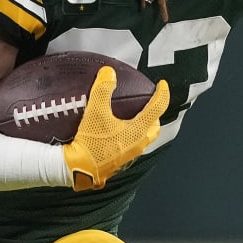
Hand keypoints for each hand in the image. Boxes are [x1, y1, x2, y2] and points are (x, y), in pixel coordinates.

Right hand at [61, 67, 169, 190]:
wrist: (80, 169)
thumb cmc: (90, 143)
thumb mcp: (95, 112)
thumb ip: (102, 90)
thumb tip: (109, 73)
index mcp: (138, 130)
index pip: (157, 108)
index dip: (162, 94)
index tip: (162, 85)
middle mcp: (138, 143)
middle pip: (154, 126)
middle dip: (155, 113)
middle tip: (149, 102)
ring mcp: (131, 154)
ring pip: (145, 137)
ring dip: (144, 125)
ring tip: (133, 115)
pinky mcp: (121, 160)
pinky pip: (133, 144)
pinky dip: (132, 134)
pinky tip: (117, 130)